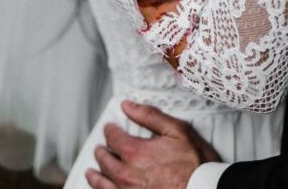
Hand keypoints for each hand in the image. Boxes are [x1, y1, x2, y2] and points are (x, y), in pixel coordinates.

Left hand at [85, 100, 220, 188]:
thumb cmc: (195, 164)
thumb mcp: (176, 130)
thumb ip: (149, 116)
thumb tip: (128, 106)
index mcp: (136, 152)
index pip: (114, 138)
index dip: (110, 130)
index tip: (109, 128)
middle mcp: (127, 175)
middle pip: (106, 161)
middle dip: (101, 152)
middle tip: (100, 148)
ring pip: (103, 184)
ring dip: (95, 176)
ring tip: (91, 172)